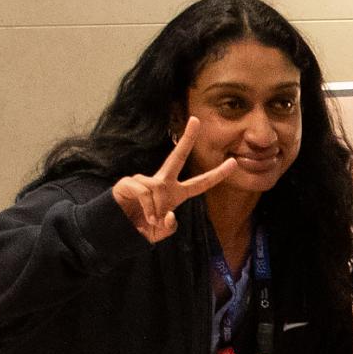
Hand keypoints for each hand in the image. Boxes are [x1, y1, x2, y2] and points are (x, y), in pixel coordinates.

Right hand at [111, 117, 236, 242]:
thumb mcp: (161, 233)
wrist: (118, 230)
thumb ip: (170, 227)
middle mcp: (162, 183)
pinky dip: (147, 208)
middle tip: (196, 120)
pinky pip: (145, 193)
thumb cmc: (141, 229)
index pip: (200, 183)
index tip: (234, 162)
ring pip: (159, 189)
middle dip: (187, 139)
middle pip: (177, 157)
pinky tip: (144, 216)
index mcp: (175, 194)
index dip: (217, 175)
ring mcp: (145, 180)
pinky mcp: (130, 182)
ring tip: (151, 220)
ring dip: (156, 209)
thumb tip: (169, 213)